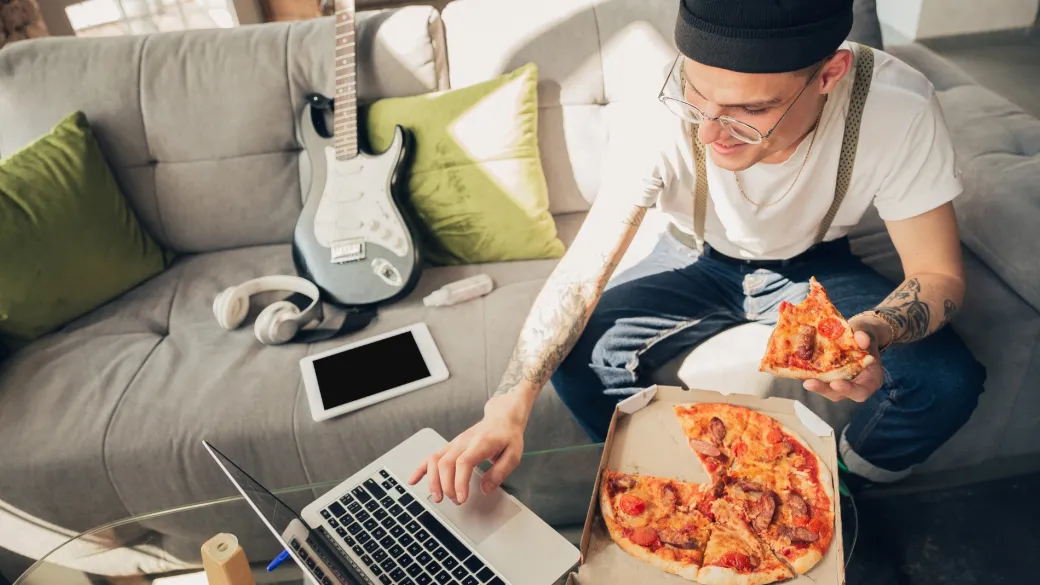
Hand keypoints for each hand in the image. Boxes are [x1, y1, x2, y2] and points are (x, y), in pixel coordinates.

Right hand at [408, 391, 530, 504]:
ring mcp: (454, 443)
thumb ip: (500, 472)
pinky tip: (413, 480)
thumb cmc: (507, 435)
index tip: (461, 497)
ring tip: (437, 497)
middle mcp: (463, 442)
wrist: (501, 417)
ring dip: (432, 480)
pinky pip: (431, 456)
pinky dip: (420, 469)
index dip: (459, 482)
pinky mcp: (450, 446)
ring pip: (435, 460)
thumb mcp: (514, 454)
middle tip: (456, 501)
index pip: (463, 462)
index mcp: (480, 443)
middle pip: (446, 463)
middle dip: (447, 486)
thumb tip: (485, 489)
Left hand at [802, 320, 884, 402]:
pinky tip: (797, 369)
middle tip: (809, 383)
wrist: (857, 336)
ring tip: (802, 377)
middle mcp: (854, 385)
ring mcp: (840, 383)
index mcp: (870, 380)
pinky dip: (809, 375)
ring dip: (814, 384)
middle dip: (823, 389)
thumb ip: (865, 337)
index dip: (848, 390)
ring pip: (826, 389)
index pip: (861, 391)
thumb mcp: (868, 335)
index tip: (836, 384)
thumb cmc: (864, 338)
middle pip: (838, 394)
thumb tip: (860, 336)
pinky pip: (819, 379)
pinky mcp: (828, 378)